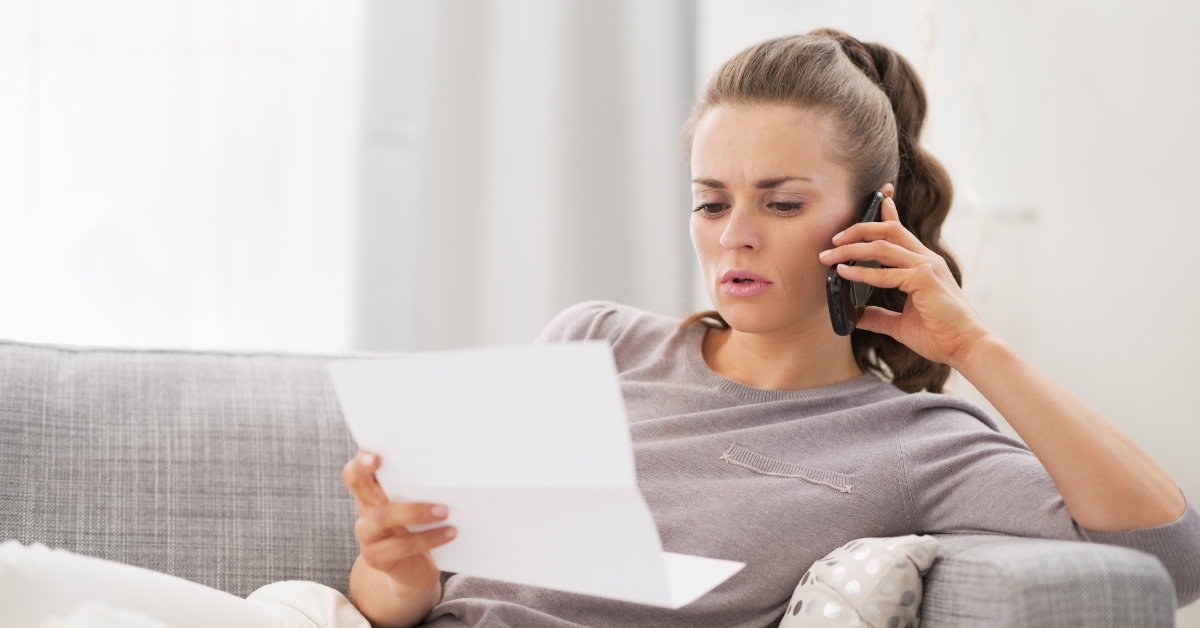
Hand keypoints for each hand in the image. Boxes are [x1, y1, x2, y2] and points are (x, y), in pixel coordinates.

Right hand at [342, 451, 455, 593]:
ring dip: (415, 511)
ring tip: (444, 510)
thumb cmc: (417, 529)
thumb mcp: (414, 503)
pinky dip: (429, 538)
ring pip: (381, 517)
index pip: (357, 469)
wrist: (413, 571)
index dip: (360, 459)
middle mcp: (364, 509)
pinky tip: (450, 532)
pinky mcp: (376, 558)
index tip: (373, 449)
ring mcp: (367, 534)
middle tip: (379, 460)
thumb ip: (416, 486)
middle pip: (355, 484)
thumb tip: (444, 464)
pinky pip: (401, 546)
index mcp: (371, 492)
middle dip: (365, 470)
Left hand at [818, 196, 992, 368]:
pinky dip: (861, 273)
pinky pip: (885, 273)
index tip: (876, 199)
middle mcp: (926, 259)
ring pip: (882, 247)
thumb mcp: (901, 324)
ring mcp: (926, 267)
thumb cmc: (940, 334)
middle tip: (833, 239)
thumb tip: (856, 315)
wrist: (966, 347)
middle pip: (888, 230)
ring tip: (829, 255)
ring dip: (851, 249)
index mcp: (924, 264)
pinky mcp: (923, 280)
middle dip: (858, 229)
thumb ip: (878, 316)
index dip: (888, 212)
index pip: (902, 231)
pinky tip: (843, 273)